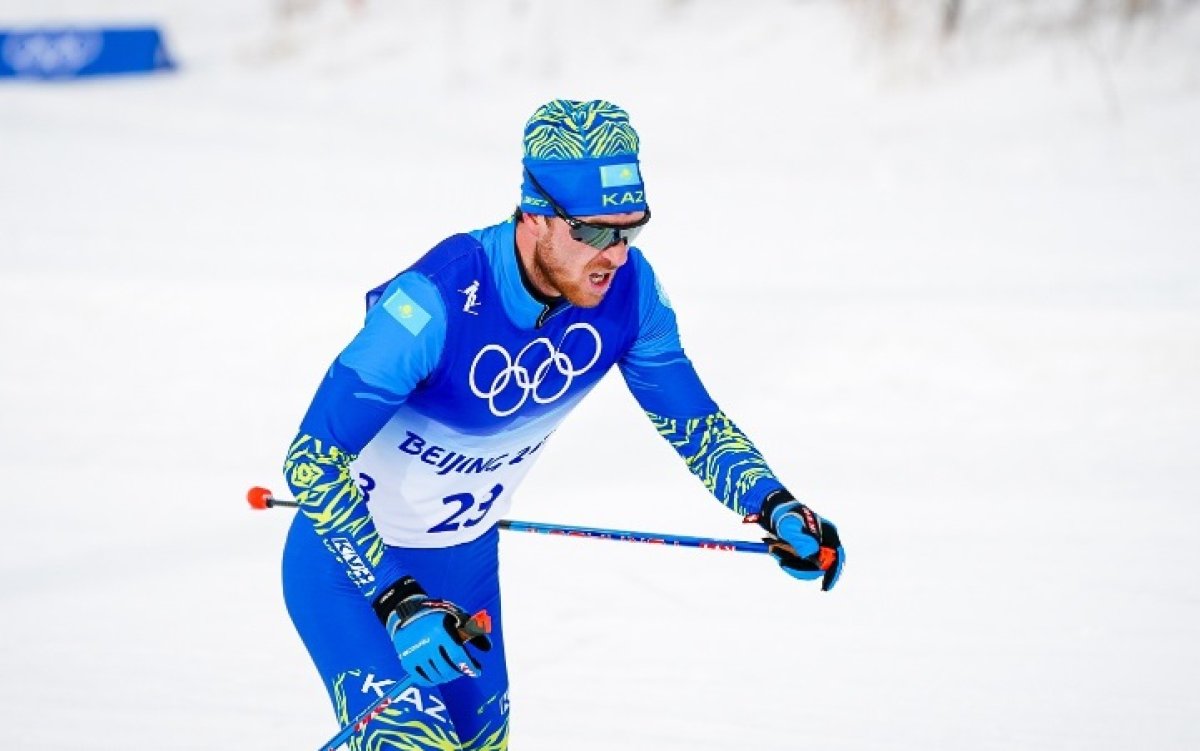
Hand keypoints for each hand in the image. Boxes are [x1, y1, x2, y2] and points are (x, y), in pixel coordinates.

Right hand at [372, 576, 491, 685]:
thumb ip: (473, 632)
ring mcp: (415, 654)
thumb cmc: (439, 615)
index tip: (477, 672)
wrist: (410, 612)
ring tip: (453, 671)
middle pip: (447, 670)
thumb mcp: (458, 617)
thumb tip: (488, 648)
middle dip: (460, 672)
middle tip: (464, 670)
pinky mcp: (406, 661)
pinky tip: (440, 676)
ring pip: (436, 677)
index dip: (470, 667)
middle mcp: (427, 643)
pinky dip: (433, 681)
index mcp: (440, 631)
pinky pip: (422, 679)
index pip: (458, 657)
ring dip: (448, 677)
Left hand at [750, 490, 844, 590]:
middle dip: (803, 569)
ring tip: (776, 550)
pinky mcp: (806, 552)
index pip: (838, 557)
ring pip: (810, 567)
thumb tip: (813, 555)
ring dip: (793, 565)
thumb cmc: (785, 516)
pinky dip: (789, 563)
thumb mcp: (790, 527)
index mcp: (828, 533)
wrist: (774, 510)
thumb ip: (800, 540)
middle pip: (823, 566)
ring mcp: (816, 548)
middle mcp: (825, 542)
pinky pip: (801, 565)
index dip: (833, 573)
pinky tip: (777, 552)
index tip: (825, 587)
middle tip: (783, 564)